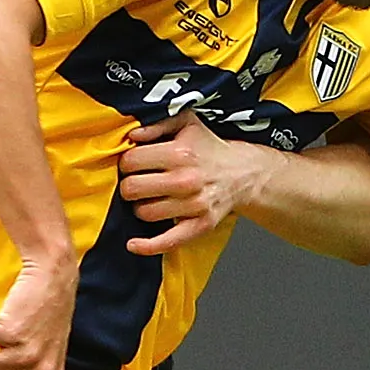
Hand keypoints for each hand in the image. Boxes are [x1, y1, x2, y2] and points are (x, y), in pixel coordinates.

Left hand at [118, 113, 269, 256]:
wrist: (242, 174)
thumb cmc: (208, 149)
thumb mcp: (186, 123)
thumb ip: (157, 123)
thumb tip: (132, 135)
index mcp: (180, 152)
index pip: (130, 162)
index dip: (127, 162)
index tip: (134, 164)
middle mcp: (186, 180)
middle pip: (132, 189)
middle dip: (129, 185)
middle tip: (139, 182)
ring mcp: (194, 206)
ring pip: (144, 213)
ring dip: (141, 207)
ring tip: (151, 198)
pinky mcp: (200, 225)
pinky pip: (167, 241)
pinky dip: (147, 246)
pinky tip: (133, 244)